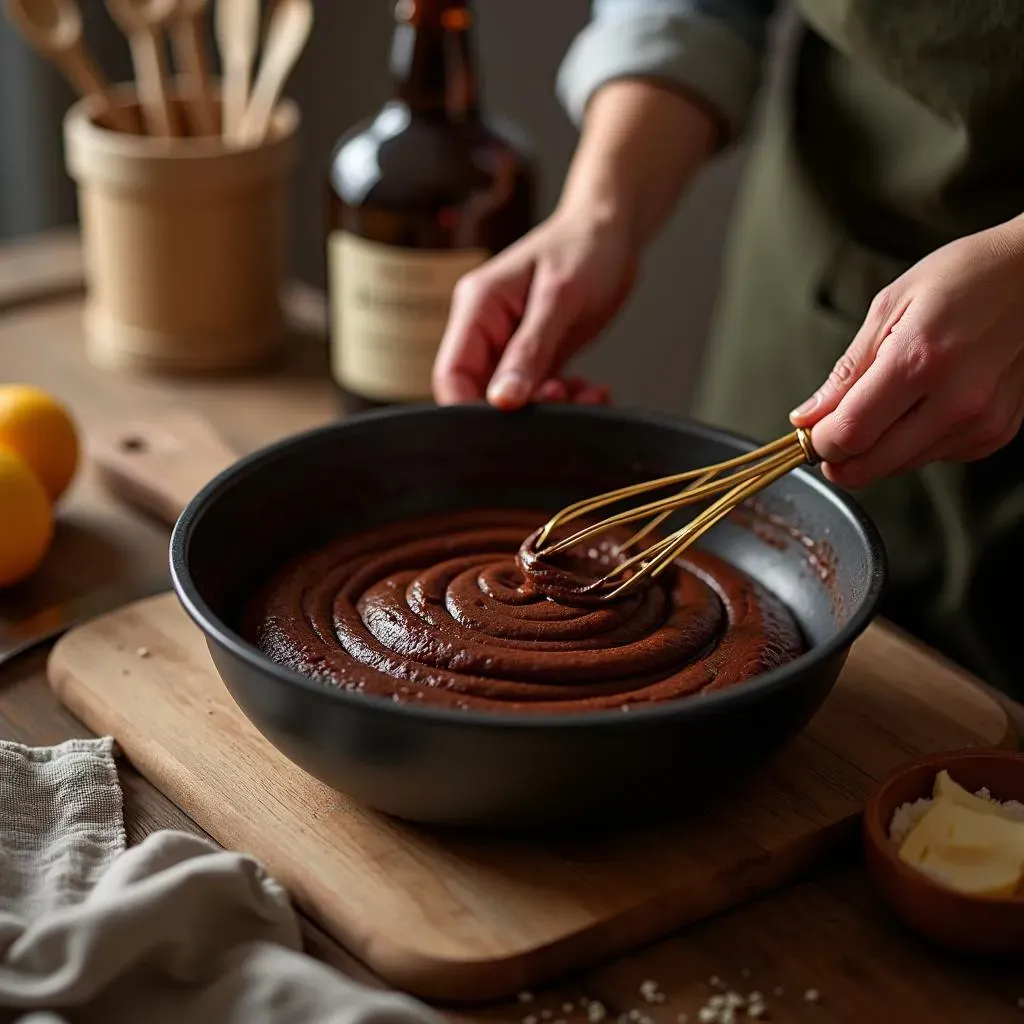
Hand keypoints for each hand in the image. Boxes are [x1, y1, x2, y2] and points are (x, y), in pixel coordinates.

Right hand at [432, 209, 636, 408]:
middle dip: (519, 412)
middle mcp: (487, 330)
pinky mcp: (536, 357)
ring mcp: (510, 345)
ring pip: (514, 401)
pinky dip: (566, 401)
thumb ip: (530, 351)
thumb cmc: (584, 247)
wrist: (613, 232)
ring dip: (550, 409)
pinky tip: (591, 391)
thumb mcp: (559, 298)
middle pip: (480, 393)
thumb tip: (503, 400)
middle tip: (562, 399)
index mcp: (477, 308)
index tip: (506, 429)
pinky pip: (539, 394)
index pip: (451, 374)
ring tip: (585, 394)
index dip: (468, 409)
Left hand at [790, 218, 1023, 487]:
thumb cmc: (967, 278)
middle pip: (872, 464)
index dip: (819, 443)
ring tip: (879, 408)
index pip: (851, 433)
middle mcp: (956, 400)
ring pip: (901, 466)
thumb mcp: (891, 306)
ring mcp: (981, 422)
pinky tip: (919, 409)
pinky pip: (934, 458)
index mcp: (921, 361)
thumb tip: (808, 416)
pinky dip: (913, 444)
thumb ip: (847, 370)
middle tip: (828, 437)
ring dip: (876, 451)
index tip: (808, 434)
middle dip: (839, 459)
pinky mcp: (996, 433)